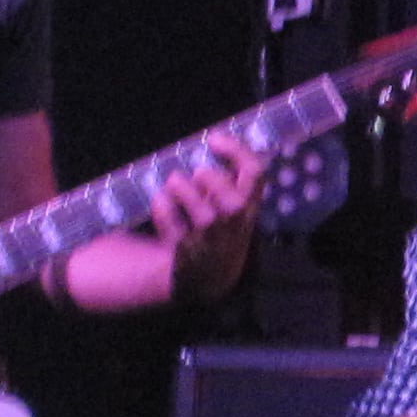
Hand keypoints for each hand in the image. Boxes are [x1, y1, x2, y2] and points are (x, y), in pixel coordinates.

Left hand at [147, 134, 264, 294]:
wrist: (209, 277)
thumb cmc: (221, 229)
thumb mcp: (236, 208)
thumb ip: (231, 180)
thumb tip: (215, 141)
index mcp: (249, 206)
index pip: (255, 174)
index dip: (236, 151)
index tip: (213, 139)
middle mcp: (234, 224)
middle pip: (234, 201)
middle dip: (213, 181)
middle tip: (198, 172)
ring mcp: (210, 239)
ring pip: (202, 214)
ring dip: (183, 190)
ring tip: (174, 182)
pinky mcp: (185, 250)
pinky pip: (171, 224)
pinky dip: (162, 207)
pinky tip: (161, 200)